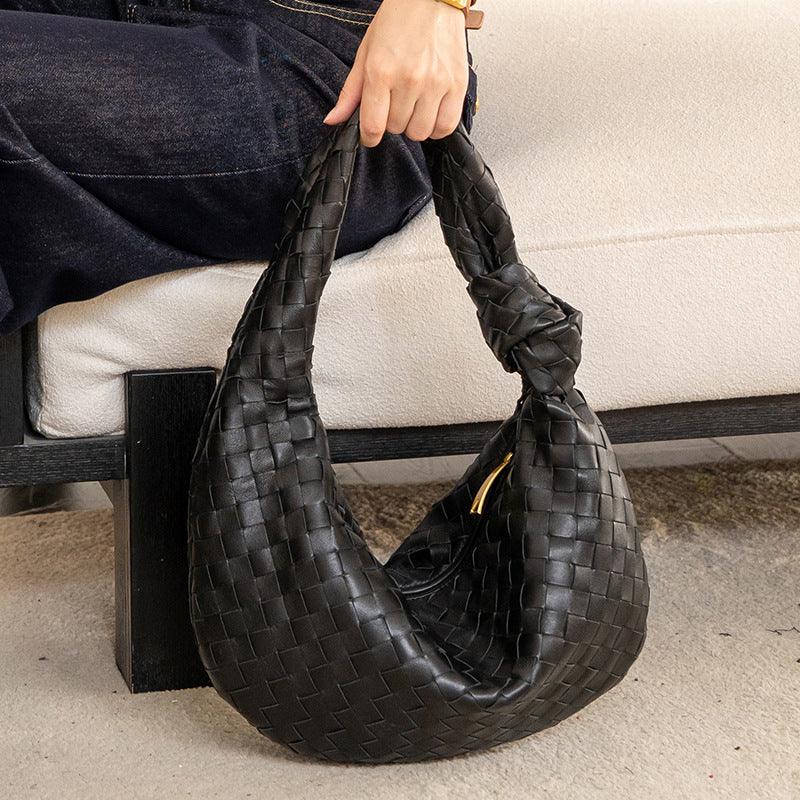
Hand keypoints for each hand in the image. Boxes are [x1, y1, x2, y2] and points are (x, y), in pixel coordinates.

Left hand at [323, 0, 468, 145]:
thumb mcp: (366, 52)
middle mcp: (409, 79)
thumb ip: (351, 91)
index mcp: (381, 71)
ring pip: (420, 132)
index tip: (371, 133)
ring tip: (413, 106)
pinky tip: (430, 112)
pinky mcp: (457, 85)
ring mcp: (435, 83)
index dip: (370, 136)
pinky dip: (436, 127)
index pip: (373, 127)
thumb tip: (334, 120)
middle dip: (392, 121)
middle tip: (395, 103)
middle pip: (397, 130)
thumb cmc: (399, 20)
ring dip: (414, 125)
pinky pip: (445, 126)